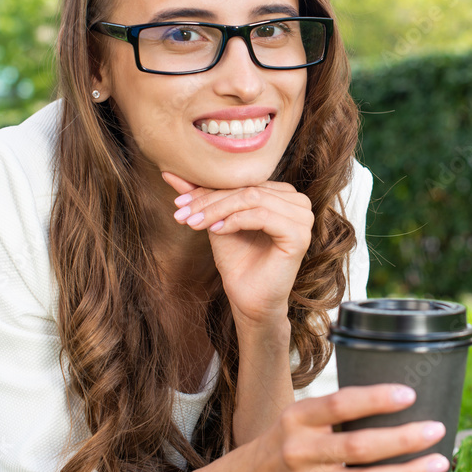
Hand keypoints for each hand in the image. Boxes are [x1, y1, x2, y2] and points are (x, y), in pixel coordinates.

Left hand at [161, 172, 313, 328]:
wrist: (249, 299)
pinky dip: (236, 221)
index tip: (178, 202)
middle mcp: (298, 202)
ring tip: (195, 223)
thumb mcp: (216, 220)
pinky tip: (217, 231)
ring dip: (218, 210)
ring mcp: (303, 218)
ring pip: (253, 199)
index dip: (209, 189)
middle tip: (181, 213)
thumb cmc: (238, 261)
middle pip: (247, 189)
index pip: (243, 182)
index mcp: (284, 194)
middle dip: (209, 200)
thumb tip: (168, 172)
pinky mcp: (300, 235)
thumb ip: (201, 196)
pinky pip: (263, 216)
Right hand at [245, 384, 449, 471]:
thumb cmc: (287, 440)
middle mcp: (302, 452)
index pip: (340, 404)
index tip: (410, 394)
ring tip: (438, 463)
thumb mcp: (300, 416)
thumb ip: (336, 410)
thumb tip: (397, 396)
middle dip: (402, 439)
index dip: (376, 399)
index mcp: (299, 418)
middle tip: (436, 430)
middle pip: (358, 447)